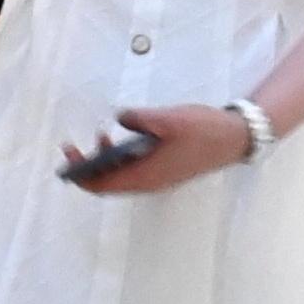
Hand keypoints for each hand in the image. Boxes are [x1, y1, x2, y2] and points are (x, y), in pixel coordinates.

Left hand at [75, 102, 255, 194]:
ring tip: (101, 137)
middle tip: (73, 148)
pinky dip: (122, 158)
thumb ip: (138, 118)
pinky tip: (124, 138)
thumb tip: (119, 118)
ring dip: (106, 162)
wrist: (235, 138)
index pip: (103, 185)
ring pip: (123, 177)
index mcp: (146, 176)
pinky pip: (135, 170)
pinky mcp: (166, 170)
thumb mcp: (167, 119)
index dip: (81, 176)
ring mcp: (159, 178)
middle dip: (88, 168)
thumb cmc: (202, 130)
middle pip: (110, 184)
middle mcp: (149, 183)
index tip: (67, 159)